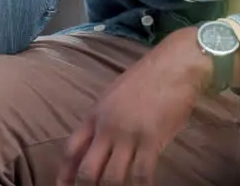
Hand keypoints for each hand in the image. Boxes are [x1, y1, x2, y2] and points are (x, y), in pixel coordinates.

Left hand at [58, 27, 211, 185]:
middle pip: (87, 170)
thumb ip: (104, 119)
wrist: (174, 65)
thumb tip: (97, 143)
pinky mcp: (151, 140)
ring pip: (112, 177)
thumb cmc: (147, 77)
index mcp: (95, 115)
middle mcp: (107, 127)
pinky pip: (141, 173)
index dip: (65, 174)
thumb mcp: (114, 94)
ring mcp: (128, 135)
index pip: (72, 150)